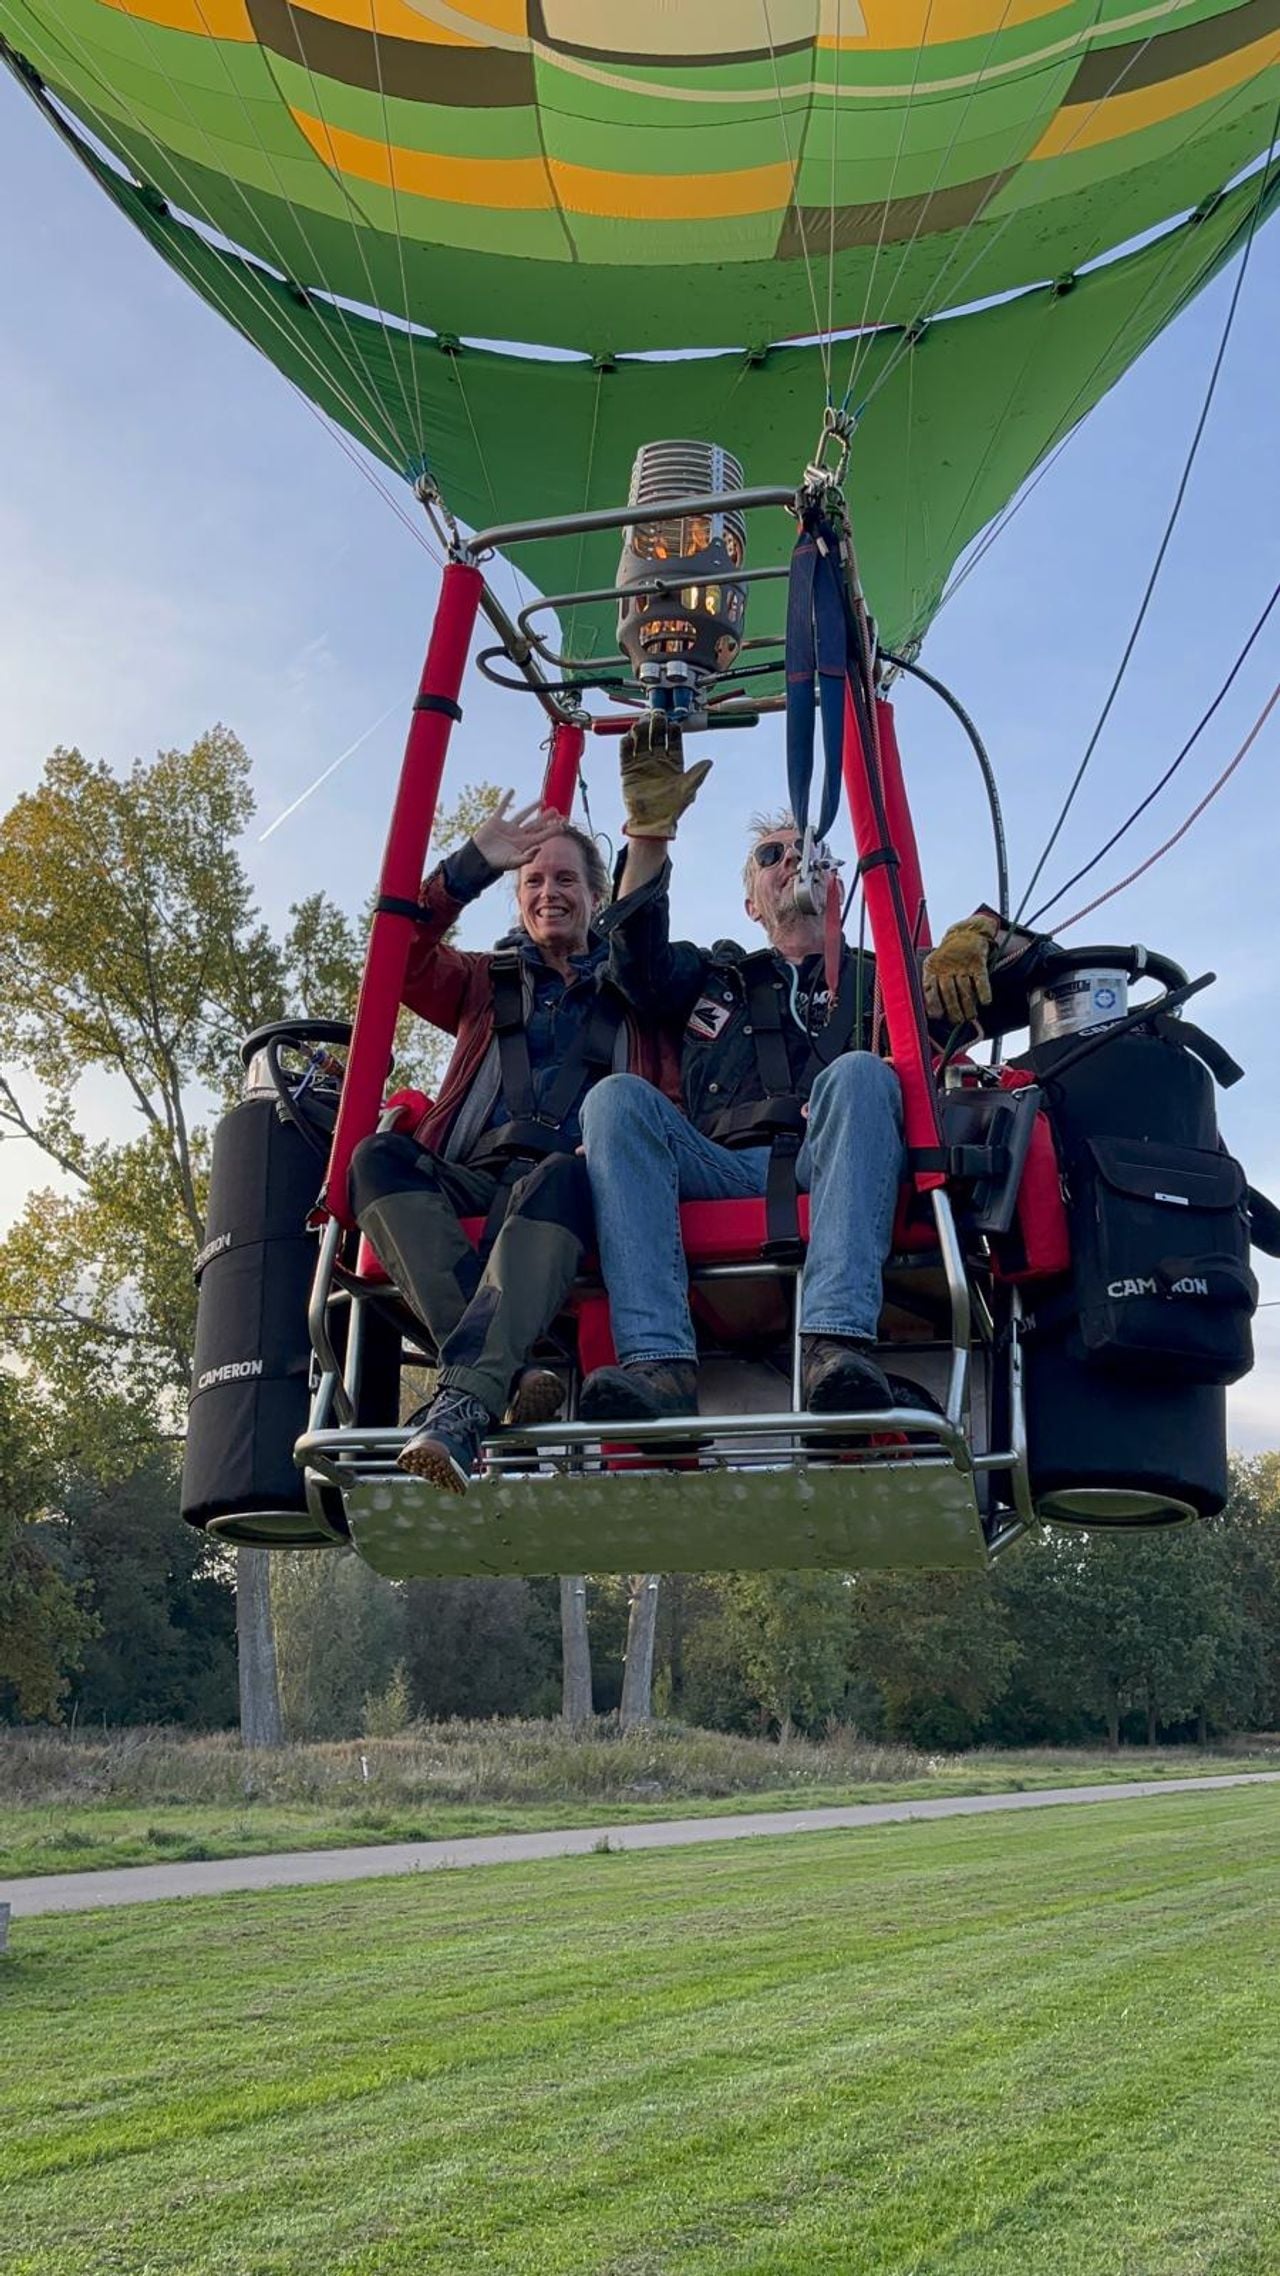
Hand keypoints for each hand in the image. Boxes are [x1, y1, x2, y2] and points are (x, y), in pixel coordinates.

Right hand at [472, 792, 566, 872]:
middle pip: (535, 824)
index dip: (552, 830)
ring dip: (532, 807)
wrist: (478, 860)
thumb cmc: (496, 864)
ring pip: (523, 815)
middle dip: (546, 818)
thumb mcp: (513, 862)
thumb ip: (527, 856)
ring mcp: (507, 827)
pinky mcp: (495, 822)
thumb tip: (540, 847)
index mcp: (524, 844)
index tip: (564, 825)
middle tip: (557, 811)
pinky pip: (502, 808)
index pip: (542, 835)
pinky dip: (506, 800)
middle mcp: (518, 834)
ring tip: (543, 800)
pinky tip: (512, 791)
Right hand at [620, 713, 712, 840]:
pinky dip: (626, 745)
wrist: (652, 823)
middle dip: (657, 726)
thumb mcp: (688, 790)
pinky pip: (625, 755)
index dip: (674, 732)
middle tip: (657, 716)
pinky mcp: (628, 771)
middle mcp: (658, 761)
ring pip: (641, 742)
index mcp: (673, 763)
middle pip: (657, 738)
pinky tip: (628, 737)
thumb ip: (697, 775)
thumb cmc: (673, 808)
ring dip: (641, 732)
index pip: (674, 742)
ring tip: (641, 723)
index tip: (674, 723)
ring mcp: (642, 764)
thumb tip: (709, 762)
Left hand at [922, 910, 998, 1026]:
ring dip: (968, 1005)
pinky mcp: (978, 961)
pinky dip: (984, 991)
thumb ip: (931, 986)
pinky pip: (981, 979)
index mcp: (932, 968)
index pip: (930, 989)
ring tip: (971, 1017)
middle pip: (949, 992)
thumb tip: (931, 1015)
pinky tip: (985, 1002)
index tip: (938, 1017)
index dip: (933, 1004)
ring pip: (965, 988)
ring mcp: (962, 963)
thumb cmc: (947, 957)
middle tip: (958, 1022)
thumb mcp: (933, 966)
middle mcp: (946, 966)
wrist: (966, 932)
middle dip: (953, 1010)